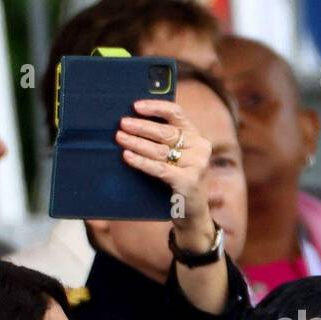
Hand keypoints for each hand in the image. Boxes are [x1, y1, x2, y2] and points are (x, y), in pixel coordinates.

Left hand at [116, 99, 214, 249]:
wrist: (192, 213)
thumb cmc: (178, 181)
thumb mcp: (176, 157)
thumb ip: (164, 140)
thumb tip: (132, 122)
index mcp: (196, 136)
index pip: (176, 113)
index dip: (155, 107)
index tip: (135, 106)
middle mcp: (200, 147)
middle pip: (166, 132)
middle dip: (141, 127)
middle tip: (122, 124)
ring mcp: (197, 165)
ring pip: (160, 150)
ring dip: (137, 143)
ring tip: (120, 138)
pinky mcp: (189, 181)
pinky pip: (160, 168)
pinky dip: (141, 162)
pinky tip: (127, 156)